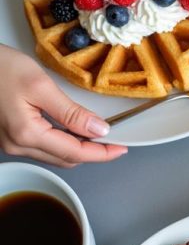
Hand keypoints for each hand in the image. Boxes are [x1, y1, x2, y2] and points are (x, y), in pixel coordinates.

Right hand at [0, 45, 125, 167]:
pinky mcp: (8, 136)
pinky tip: (73, 130)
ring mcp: (10, 143)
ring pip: (54, 155)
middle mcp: (17, 145)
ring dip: (78, 148)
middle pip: (66, 159)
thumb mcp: (40, 85)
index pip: (75, 153)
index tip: (123, 148)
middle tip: (114, 140)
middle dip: (93, 152)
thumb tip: (100, 131)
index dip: (103, 153)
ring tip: (98, 135)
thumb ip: (71, 112)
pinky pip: (42, 147)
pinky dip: (62, 142)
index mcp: (27, 135)